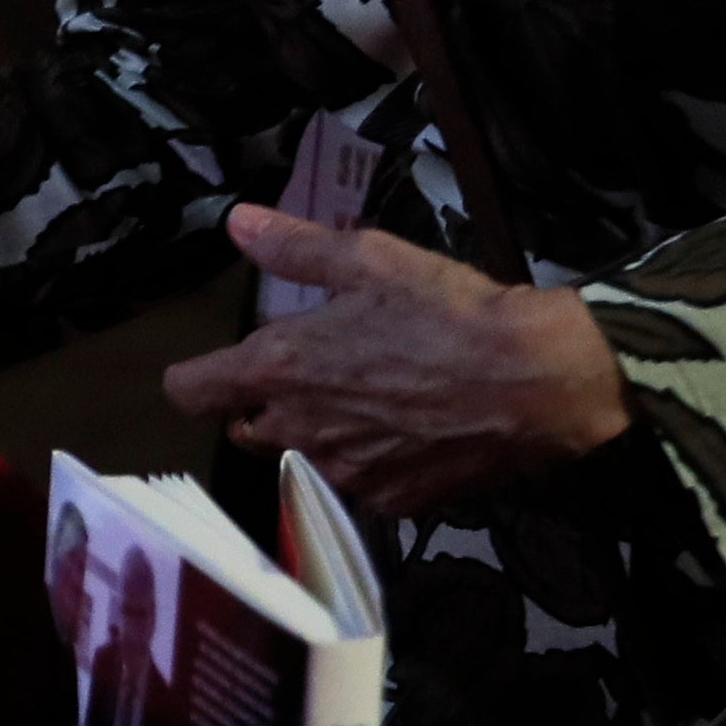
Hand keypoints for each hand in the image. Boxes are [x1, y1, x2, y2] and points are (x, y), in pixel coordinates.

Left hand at [162, 208, 630, 517]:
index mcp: (279, 370)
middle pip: (245, 428)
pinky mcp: (392, 502)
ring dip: (317, 433)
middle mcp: (299, 433)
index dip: (194, 376)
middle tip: (309, 370)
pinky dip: (370, 460)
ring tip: (367, 397)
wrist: (536, 380)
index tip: (213, 365)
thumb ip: (294, 247)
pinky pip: (359, 483)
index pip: (189, 391)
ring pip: (302, 457)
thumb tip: (236, 223)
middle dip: (261, 403)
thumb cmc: (446, 312)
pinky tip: (406, 430)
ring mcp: (346, 475)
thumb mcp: (369, 259)